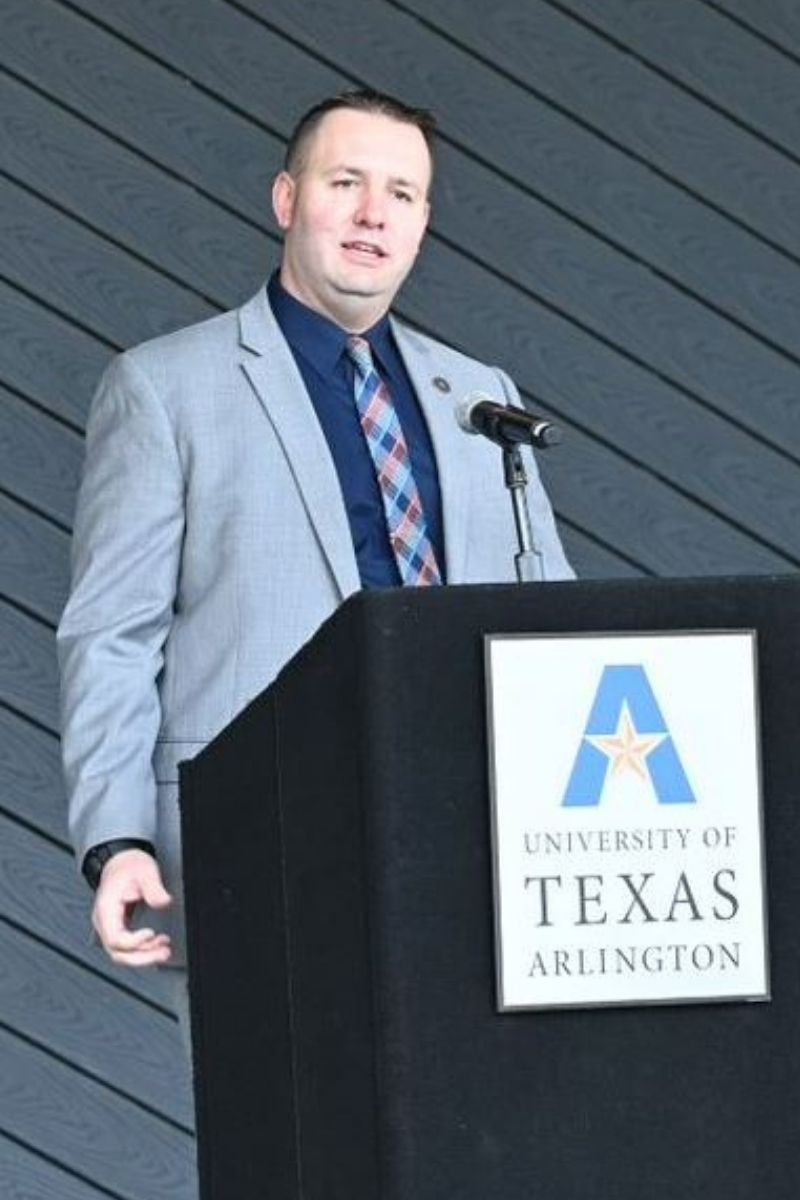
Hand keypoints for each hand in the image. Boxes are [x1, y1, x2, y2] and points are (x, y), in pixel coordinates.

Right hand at [92, 849, 172, 965]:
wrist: (121, 862)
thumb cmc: (128, 865)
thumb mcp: (144, 871)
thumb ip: (153, 887)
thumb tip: (164, 902)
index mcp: (106, 908)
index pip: (115, 938)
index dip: (134, 942)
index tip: (152, 933)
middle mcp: (103, 921)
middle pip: (117, 953)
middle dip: (141, 957)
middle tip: (163, 952)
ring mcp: (109, 927)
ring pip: (121, 954)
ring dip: (144, 956)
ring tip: (164, 950)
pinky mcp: (117, 928)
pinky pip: (126, 948)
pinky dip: (142, 950)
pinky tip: (156, 945)